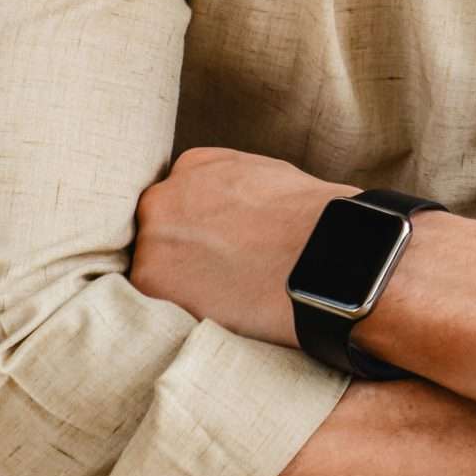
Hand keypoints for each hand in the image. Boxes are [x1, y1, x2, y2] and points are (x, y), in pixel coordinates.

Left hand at [129, 146, 358, 347]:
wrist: (324, 253)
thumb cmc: (312, 219)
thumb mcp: (270, 176)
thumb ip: (233, 186)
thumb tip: (230, 209)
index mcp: (194, 166)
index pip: (180, 198)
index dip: (199, 227)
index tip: (219, 244)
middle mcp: (165, 195)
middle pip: (160, 230)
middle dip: (183, 251)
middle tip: (218, 274)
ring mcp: (153, 235)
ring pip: (154, 265)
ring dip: (179, 282)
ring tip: (222, 296)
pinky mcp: (151, 278)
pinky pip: (152, 299)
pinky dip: (179, 308)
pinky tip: (216, 309)